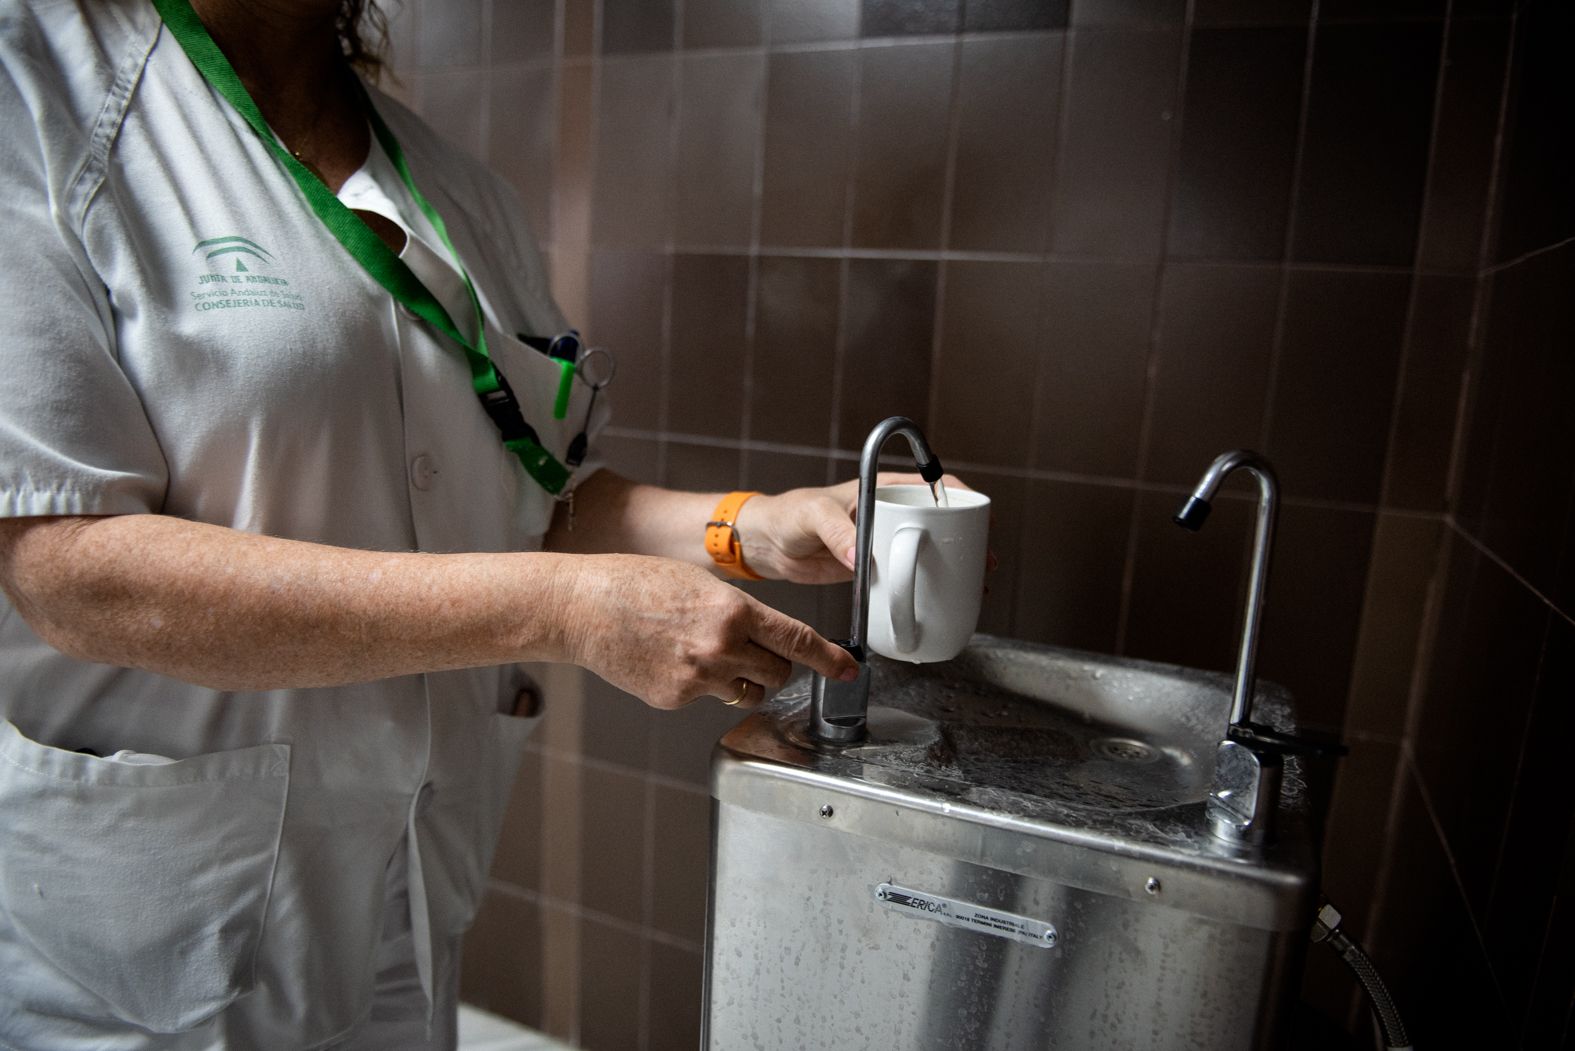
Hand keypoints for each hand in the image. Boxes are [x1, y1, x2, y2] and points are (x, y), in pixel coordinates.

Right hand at [555, 553, 859, 708]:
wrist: (583, 607)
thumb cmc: (636, 585)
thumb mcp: (701, 583)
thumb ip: (739, 611)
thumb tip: (767, 635)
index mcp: (733, 611)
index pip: (798, 641)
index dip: (830, 660)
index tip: (849, 671)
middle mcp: (721, 647)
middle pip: (779, 672)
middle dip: (775, 665)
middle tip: (752, 650)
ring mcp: (699, 679)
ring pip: (748, 692)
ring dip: (743, 680)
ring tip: (708, 655)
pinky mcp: (675, 699)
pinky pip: (708, 700)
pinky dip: (701, 687)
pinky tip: (673, 662)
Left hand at [734, 473, 972, 583]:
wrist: (766, 544)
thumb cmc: (786, 515)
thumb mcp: (812, 515)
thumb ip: (837, 531)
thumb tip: (861, 555)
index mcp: (880, 490)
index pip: (931, 485)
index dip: (959, 498)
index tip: (979, 514)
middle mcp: (887, 514)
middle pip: (939, 522)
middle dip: (966, 538)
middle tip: (982, 560)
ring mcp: (883, 542)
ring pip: (927, 551)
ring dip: (951, 566)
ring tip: (972, 583)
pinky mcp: (873, 568)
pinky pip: (905, 575)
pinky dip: (924, 586)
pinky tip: (938, 599)